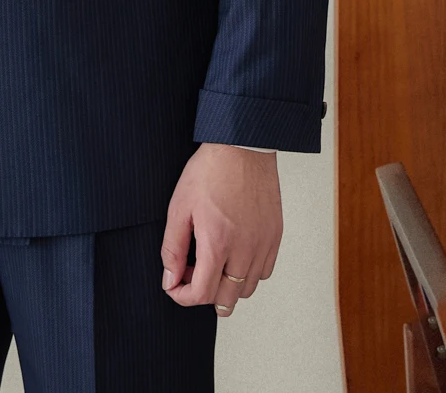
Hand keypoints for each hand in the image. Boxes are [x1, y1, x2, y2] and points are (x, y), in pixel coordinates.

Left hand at [160, 143, 282, 314]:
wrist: (241, 147)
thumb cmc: (210, 171)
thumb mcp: (179, 207)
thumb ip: (173, 248)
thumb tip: (170, 278)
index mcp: (217, 244)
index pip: (201, 294)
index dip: (182, 296)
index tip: (174, 285)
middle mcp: (245, 250)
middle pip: (226, 299)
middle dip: (203, 294)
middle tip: (190, 272)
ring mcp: (263, 245)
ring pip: (247, 289)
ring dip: (226, 285)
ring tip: (212, 262)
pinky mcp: (275, 236)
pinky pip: (264, 271)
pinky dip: (248, 273)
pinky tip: (233, 253)